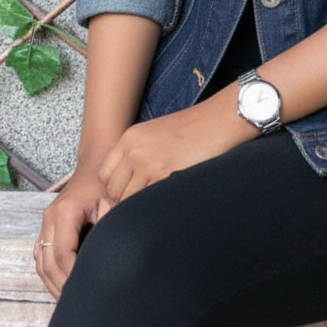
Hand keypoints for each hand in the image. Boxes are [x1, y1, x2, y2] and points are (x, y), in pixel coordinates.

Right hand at [33, 165, 106, 299]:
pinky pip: (42, 256)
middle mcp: (50, 218)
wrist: (96, 160)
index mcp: (64, 212)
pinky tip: (64, 284)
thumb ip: (109, 224)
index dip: (72, 276)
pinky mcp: (48, 227)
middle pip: (47, 263)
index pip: (62, 254)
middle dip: (61, 286)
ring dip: (53, 283)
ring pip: (41, 262)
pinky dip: (50, 273)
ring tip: (69, 300)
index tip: (85, 292)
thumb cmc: (105, 181)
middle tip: (77, 304)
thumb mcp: (111, 200)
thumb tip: (107, 254)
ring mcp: (46, 223)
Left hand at [98, 86, 254, 204]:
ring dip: (140, 208)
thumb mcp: (157, 134)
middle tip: (144, 205)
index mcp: (130, 137)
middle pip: (113, 192)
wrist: (222, 118)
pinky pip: (148, 203)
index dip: (115, 190)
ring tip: (157, 206)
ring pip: (128, 202)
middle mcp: (135, 149)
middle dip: (124, 203)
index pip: (104, 175)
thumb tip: (129, 186)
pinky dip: (155, 208)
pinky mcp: (166, 175)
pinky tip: (168, 203)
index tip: (129, 195)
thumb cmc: (196, 128)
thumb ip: (138, 155)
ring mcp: (149, 163)